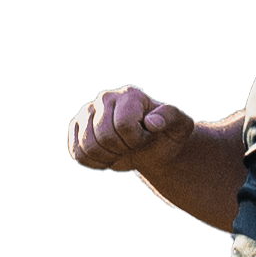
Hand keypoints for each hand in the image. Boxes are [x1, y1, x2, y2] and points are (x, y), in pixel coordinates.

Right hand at [68, 85, 193, 173]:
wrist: (150, 146)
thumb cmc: (166, 135)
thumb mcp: (179, 127)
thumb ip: (170, 118)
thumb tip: (152, 122)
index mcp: (131, 94)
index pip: (123, 125)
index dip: (135, 140)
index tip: (145, 136)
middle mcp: (106, 97)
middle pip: (104, 136)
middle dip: (121, 149)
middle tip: (132, 145)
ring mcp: (88, 111)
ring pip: (88, 146)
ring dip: (107, 157)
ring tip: (120, 150)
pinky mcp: (76, 126)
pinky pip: (77, 153)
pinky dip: (94, 162)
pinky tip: (107, 156)